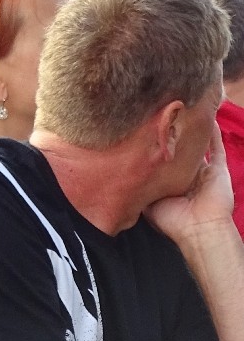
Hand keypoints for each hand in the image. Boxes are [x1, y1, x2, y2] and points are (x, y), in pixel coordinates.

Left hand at [145, 123, 233, 248]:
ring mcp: (203, 171)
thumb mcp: (148, 203)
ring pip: (197, 145)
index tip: (143, 132)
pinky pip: (216, 147)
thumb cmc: (171, 220)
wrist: (198, 228)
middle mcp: (186, 175)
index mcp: (170, 183)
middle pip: (179, 150)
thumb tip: (121, 177)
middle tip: (161, 116)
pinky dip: (212, 133)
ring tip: (184, 112)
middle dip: (172, 135)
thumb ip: (140, 188)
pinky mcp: (218, 169)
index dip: (154, 148)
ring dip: (192, 131)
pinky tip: (206, 117)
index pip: (162, 161)